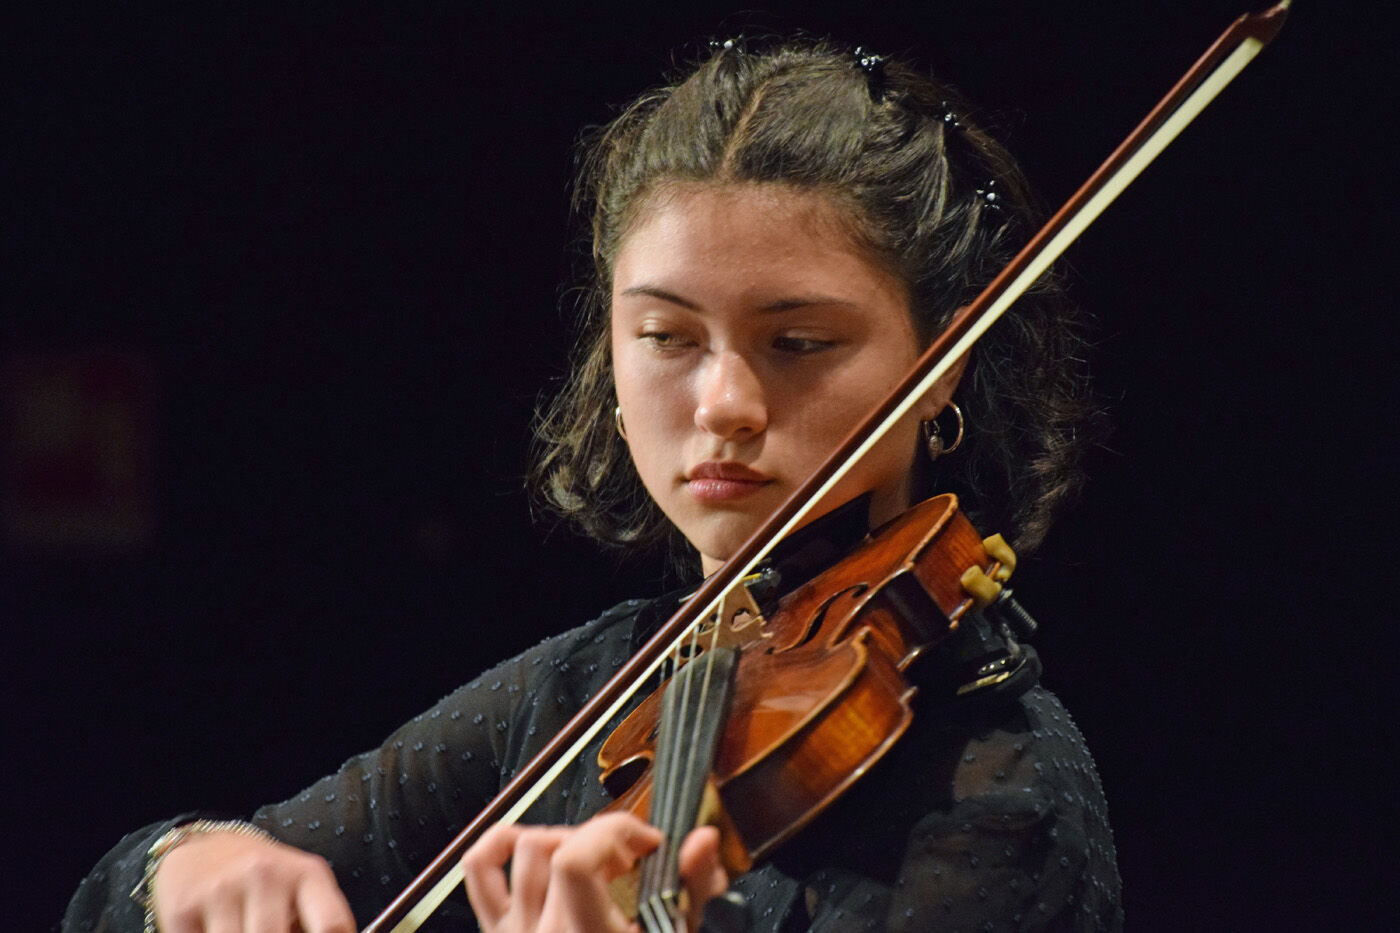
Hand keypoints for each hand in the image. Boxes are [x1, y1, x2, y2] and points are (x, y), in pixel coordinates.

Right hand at [151, 830, 355, 931]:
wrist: (203, 847)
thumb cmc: (265, 879)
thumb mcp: (302, 889)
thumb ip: (316, 922)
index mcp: (307, 874)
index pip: (331, 925)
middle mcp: (266, 876)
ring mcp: (223, 891)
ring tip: (245, 929)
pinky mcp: (183, 909)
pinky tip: (213, 932)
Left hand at [461, 812, 728, 932]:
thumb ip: (692, 889)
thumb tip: (702, 842)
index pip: (577, 861)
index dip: (616, 832)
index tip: (645, 843)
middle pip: (562, 848)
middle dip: (606, 839)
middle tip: (633, 861)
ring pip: (525, 849)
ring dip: (565, 839)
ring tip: (595, 860)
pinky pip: (481, 870)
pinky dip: (501, 844)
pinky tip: (536, 848)